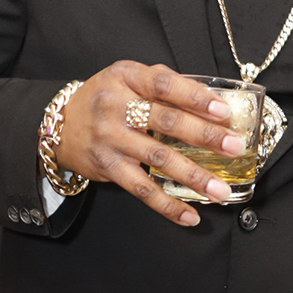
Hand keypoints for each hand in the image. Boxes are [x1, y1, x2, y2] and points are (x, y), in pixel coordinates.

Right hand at [54, 59, 247, 227]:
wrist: (60, 126)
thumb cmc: (104, 99)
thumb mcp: (128, 78)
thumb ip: (164, 82)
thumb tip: (212, 98)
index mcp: (126, 77)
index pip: (164, 84)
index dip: (195, 97)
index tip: (223, 111)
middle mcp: (115, 106)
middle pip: (166, 121)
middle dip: (204, 136)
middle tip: (233, 147)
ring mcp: (111, 138)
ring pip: (158, 158)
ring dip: (193, 176)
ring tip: (219, 189)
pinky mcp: (108, 167)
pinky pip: (142, 189)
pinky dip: (167, 205)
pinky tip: (190, 216)